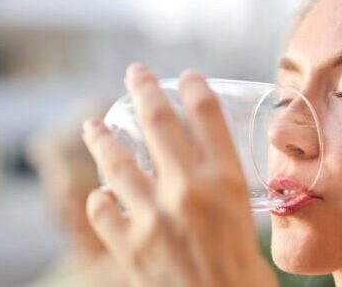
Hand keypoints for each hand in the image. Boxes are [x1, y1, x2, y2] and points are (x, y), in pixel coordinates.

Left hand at [82, 63, 276, 286]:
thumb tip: (208, 180)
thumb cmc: (245, 277)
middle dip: (143, 89)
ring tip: (92, 126)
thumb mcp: (249, 222)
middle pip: (159, 121)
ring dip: (101, 139)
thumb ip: (225, 196)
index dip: (194, 87)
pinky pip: (101, 209)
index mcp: (226, 181)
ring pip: (116, 160)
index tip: (186, 77)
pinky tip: (100, 195)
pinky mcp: (127, 245)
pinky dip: (98, 199)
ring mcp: (152, 216)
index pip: (207, 114)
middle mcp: (188, 189)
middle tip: (134, 74)